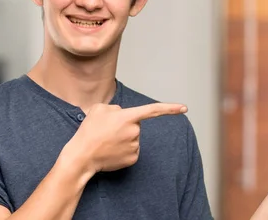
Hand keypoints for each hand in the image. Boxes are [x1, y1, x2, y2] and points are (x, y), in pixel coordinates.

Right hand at [66, 102, 186, 172]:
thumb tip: (123, 115)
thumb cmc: (88, 131)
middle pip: (135, 124)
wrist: (82, 156)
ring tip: (106, 141)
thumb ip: (115, 108)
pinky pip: (132, 150)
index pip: (153, 110)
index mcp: (128, 117)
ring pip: (133, 137)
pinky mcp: (133, 159)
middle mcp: (135, 131)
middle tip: (106, 130)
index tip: (184, 108)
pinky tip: (111, 151)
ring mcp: (135, 146)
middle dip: (124, 125)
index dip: (170, 108)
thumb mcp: (98, 109)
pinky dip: (123, 149)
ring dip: (122, 137)